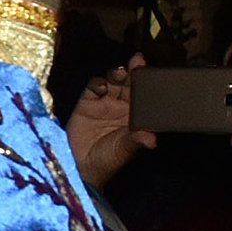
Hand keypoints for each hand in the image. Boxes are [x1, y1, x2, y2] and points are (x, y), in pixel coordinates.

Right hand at [67, 55, 154, 188]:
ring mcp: (103, 104)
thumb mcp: (124, 150)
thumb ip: (136, 140)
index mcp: (135, 116)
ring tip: (120, 73)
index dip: (148, 83)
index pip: (144, 94)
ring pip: (112, 82)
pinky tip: (101, 86)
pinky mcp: (86, 104)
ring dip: (116, 75)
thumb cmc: (106, 161)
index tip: (152, 73)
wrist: (80, 167)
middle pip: (129, 84)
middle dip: (134, 73)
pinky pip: (92, 88)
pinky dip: (97, 84)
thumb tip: (152, 139)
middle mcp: (121, 107)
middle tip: (138, 63)